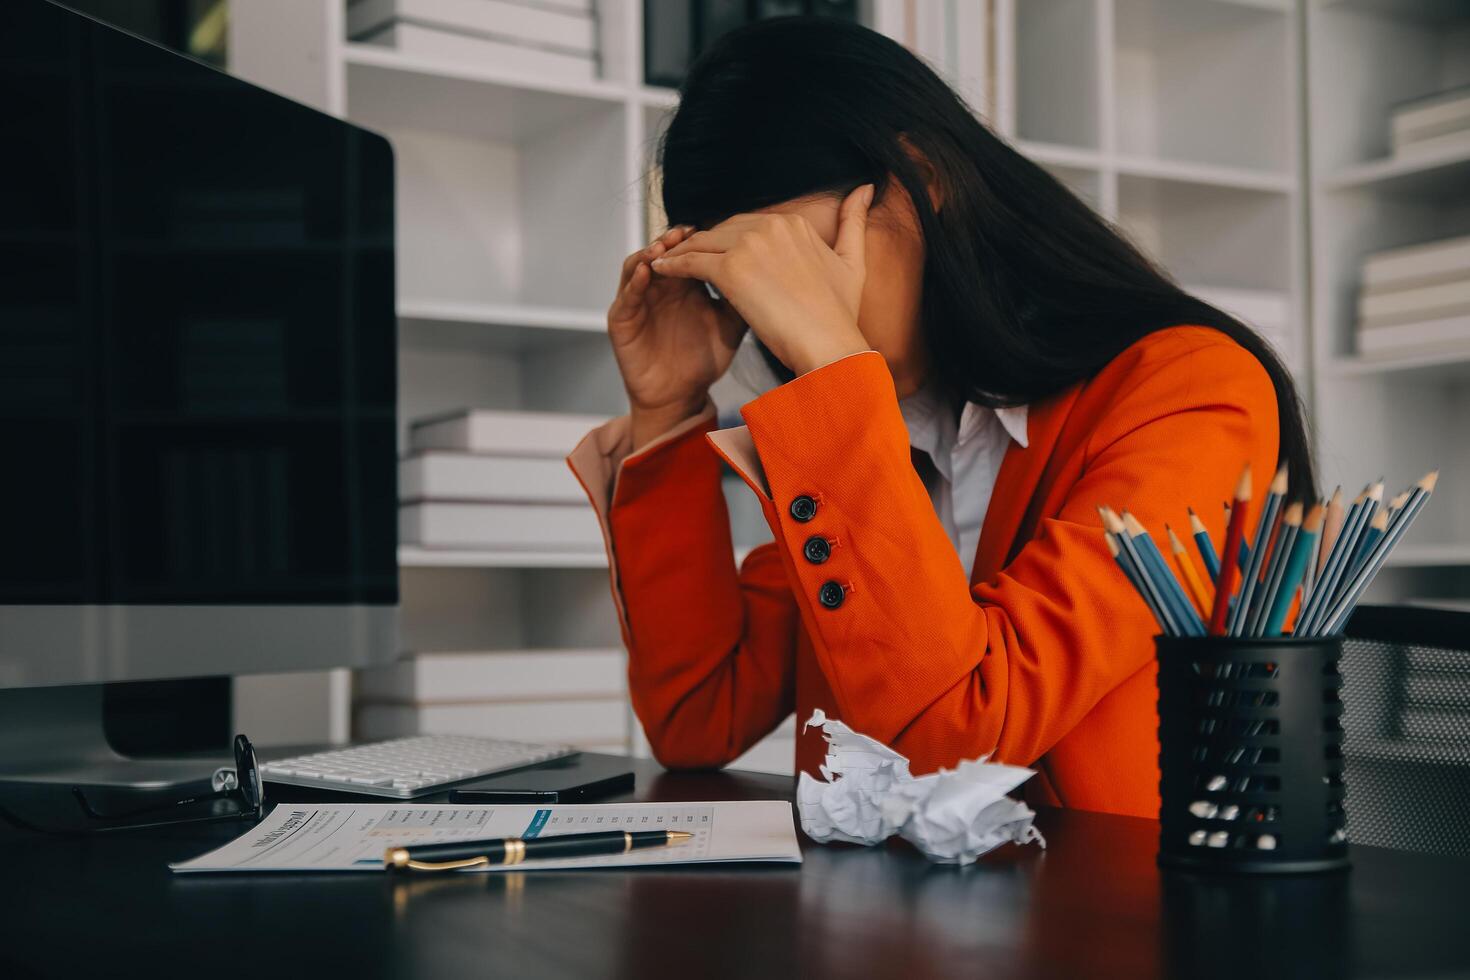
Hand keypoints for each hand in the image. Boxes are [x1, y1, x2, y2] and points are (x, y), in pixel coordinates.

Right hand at [608, 225, 746, 449]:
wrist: (682, 396)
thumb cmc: (705, 361)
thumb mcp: (730, 325)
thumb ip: (741, 298)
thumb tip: (766, 270)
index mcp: (685, 284)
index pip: (689, 251)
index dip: (698, 240)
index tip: (714, 230)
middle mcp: (660, 287)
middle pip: (663, 251)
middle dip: (673, 240)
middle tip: (686, 231)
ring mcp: (639, 300)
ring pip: (639, 265)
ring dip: (650, 253)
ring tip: (664, 246)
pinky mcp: (622, 319)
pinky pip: (626, 295)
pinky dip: (634, 281)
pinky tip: (646, 272)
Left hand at [650, 184, 873, 376]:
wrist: (831, 345)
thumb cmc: (841, 315)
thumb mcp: (853, 262)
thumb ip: (855, 221)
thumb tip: (868, 187)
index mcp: (794, 224)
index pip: (748, 226)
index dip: (729, 242)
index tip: (716, 255)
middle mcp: (772, 226)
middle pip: (723, 230)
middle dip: (703, 244)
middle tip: (682, 257)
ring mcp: (750, 245)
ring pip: (704, 242)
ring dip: (682, 252)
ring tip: (665, 262)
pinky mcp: (731, 269)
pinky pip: (691, 261)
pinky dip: (673, 264)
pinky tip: (660, 270)